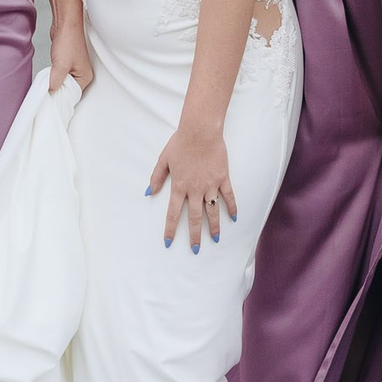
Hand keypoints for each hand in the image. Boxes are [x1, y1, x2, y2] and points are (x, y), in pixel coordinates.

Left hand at [47, 19, 93, 92]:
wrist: (65, 24)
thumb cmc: (68, 40)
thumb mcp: (61, 65)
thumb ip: (55, 81)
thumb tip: (50, 91)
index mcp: (85, 77)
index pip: (73, 95)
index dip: (61, 98)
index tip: (51, 100)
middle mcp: (82, 74)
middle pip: (68, 90)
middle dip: (58, 90)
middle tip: (47, 91)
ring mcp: (75, 68)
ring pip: (63, 82)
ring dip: (55, 82)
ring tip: (48, 82)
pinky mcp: (67, 63)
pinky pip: (60, 75)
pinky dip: (54, 76)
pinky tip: (49, 74)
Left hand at [148, 124, 235, 252]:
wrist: (200, 131)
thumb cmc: (180, 143)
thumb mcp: (164, 159)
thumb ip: (156, 177)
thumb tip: (148, 192)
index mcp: (179, 186)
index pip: (173, 213)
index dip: (171, 229)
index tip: (168, 242)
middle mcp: (195, 189)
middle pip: (195, 218)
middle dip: (194, 235)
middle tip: (195, 250)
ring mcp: (210, 185)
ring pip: (213, 211)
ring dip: (214, 227)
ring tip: (215, 239)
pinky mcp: (223, 178)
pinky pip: (228, 196)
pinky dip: (232, 207)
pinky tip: (234, 217)